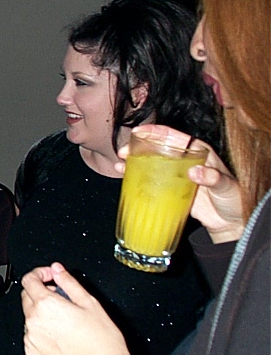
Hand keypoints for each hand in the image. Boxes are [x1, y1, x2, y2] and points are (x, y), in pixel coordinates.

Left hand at [21, 263, 146, 354]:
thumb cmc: (103, 341)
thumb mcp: (89, 303)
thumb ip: (69, 282)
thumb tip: (57, 269)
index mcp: (46, 305)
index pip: (29, 280)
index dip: (40, 273)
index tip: (50, 276)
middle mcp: (34, 321)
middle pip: (27, 298)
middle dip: (41, 293)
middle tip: (62, 300)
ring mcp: (31, 340)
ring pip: (30, 318)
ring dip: (42, 315)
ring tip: (65, 323)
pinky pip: (31, 337)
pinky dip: (41, 333)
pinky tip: (61, 338)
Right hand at [117, 124, 244, 242]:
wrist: (230, 223)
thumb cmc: (233, 200)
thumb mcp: (226, 186)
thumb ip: (214, 178)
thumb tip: (195, 172)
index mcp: (197, 152)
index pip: (173, 136)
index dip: (155, 132)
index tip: (139, 132)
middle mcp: (183, 160)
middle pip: (157, 147)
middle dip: (138, 146)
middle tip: (125, 152)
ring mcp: (175, 174)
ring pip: (150, 161)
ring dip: (134, 160)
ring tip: (120, 162)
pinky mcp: (170, 189)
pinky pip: (150, 179)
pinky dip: (136, 176)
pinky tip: (124, 175)